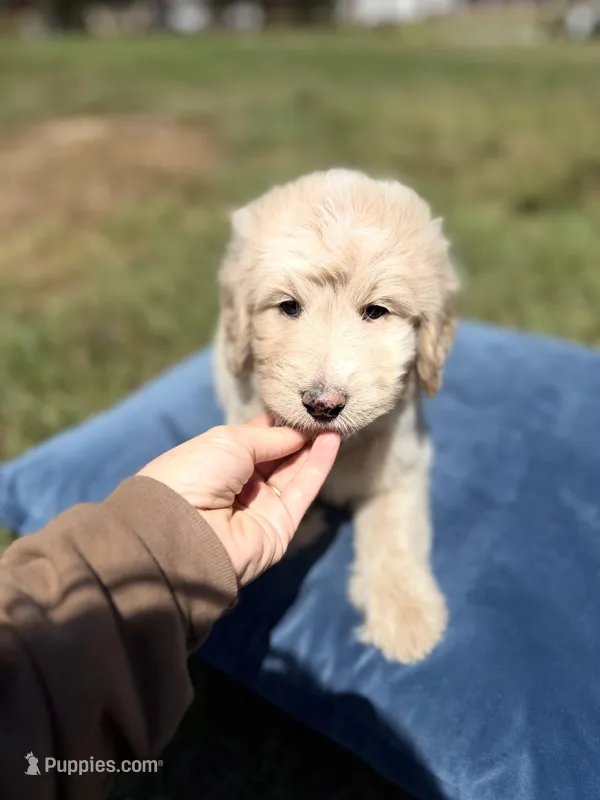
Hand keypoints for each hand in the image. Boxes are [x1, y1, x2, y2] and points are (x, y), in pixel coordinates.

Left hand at [138, 414, 339, 584]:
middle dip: (298, 432)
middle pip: (277, 454)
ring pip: (293, 471)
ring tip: (333, 419)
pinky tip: (332, 440)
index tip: (299, 402)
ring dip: (313, 446)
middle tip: (323, 408)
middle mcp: (239, 482)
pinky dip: (319, 465)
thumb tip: (297, 433)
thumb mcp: (229, 441)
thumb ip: (270, 437)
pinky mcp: (281, 525)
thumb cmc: (196, 473)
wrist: (185, 531)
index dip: (276, 420)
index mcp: (218, 459)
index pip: (254, 436)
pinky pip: (303, 490)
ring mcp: (261, 505)